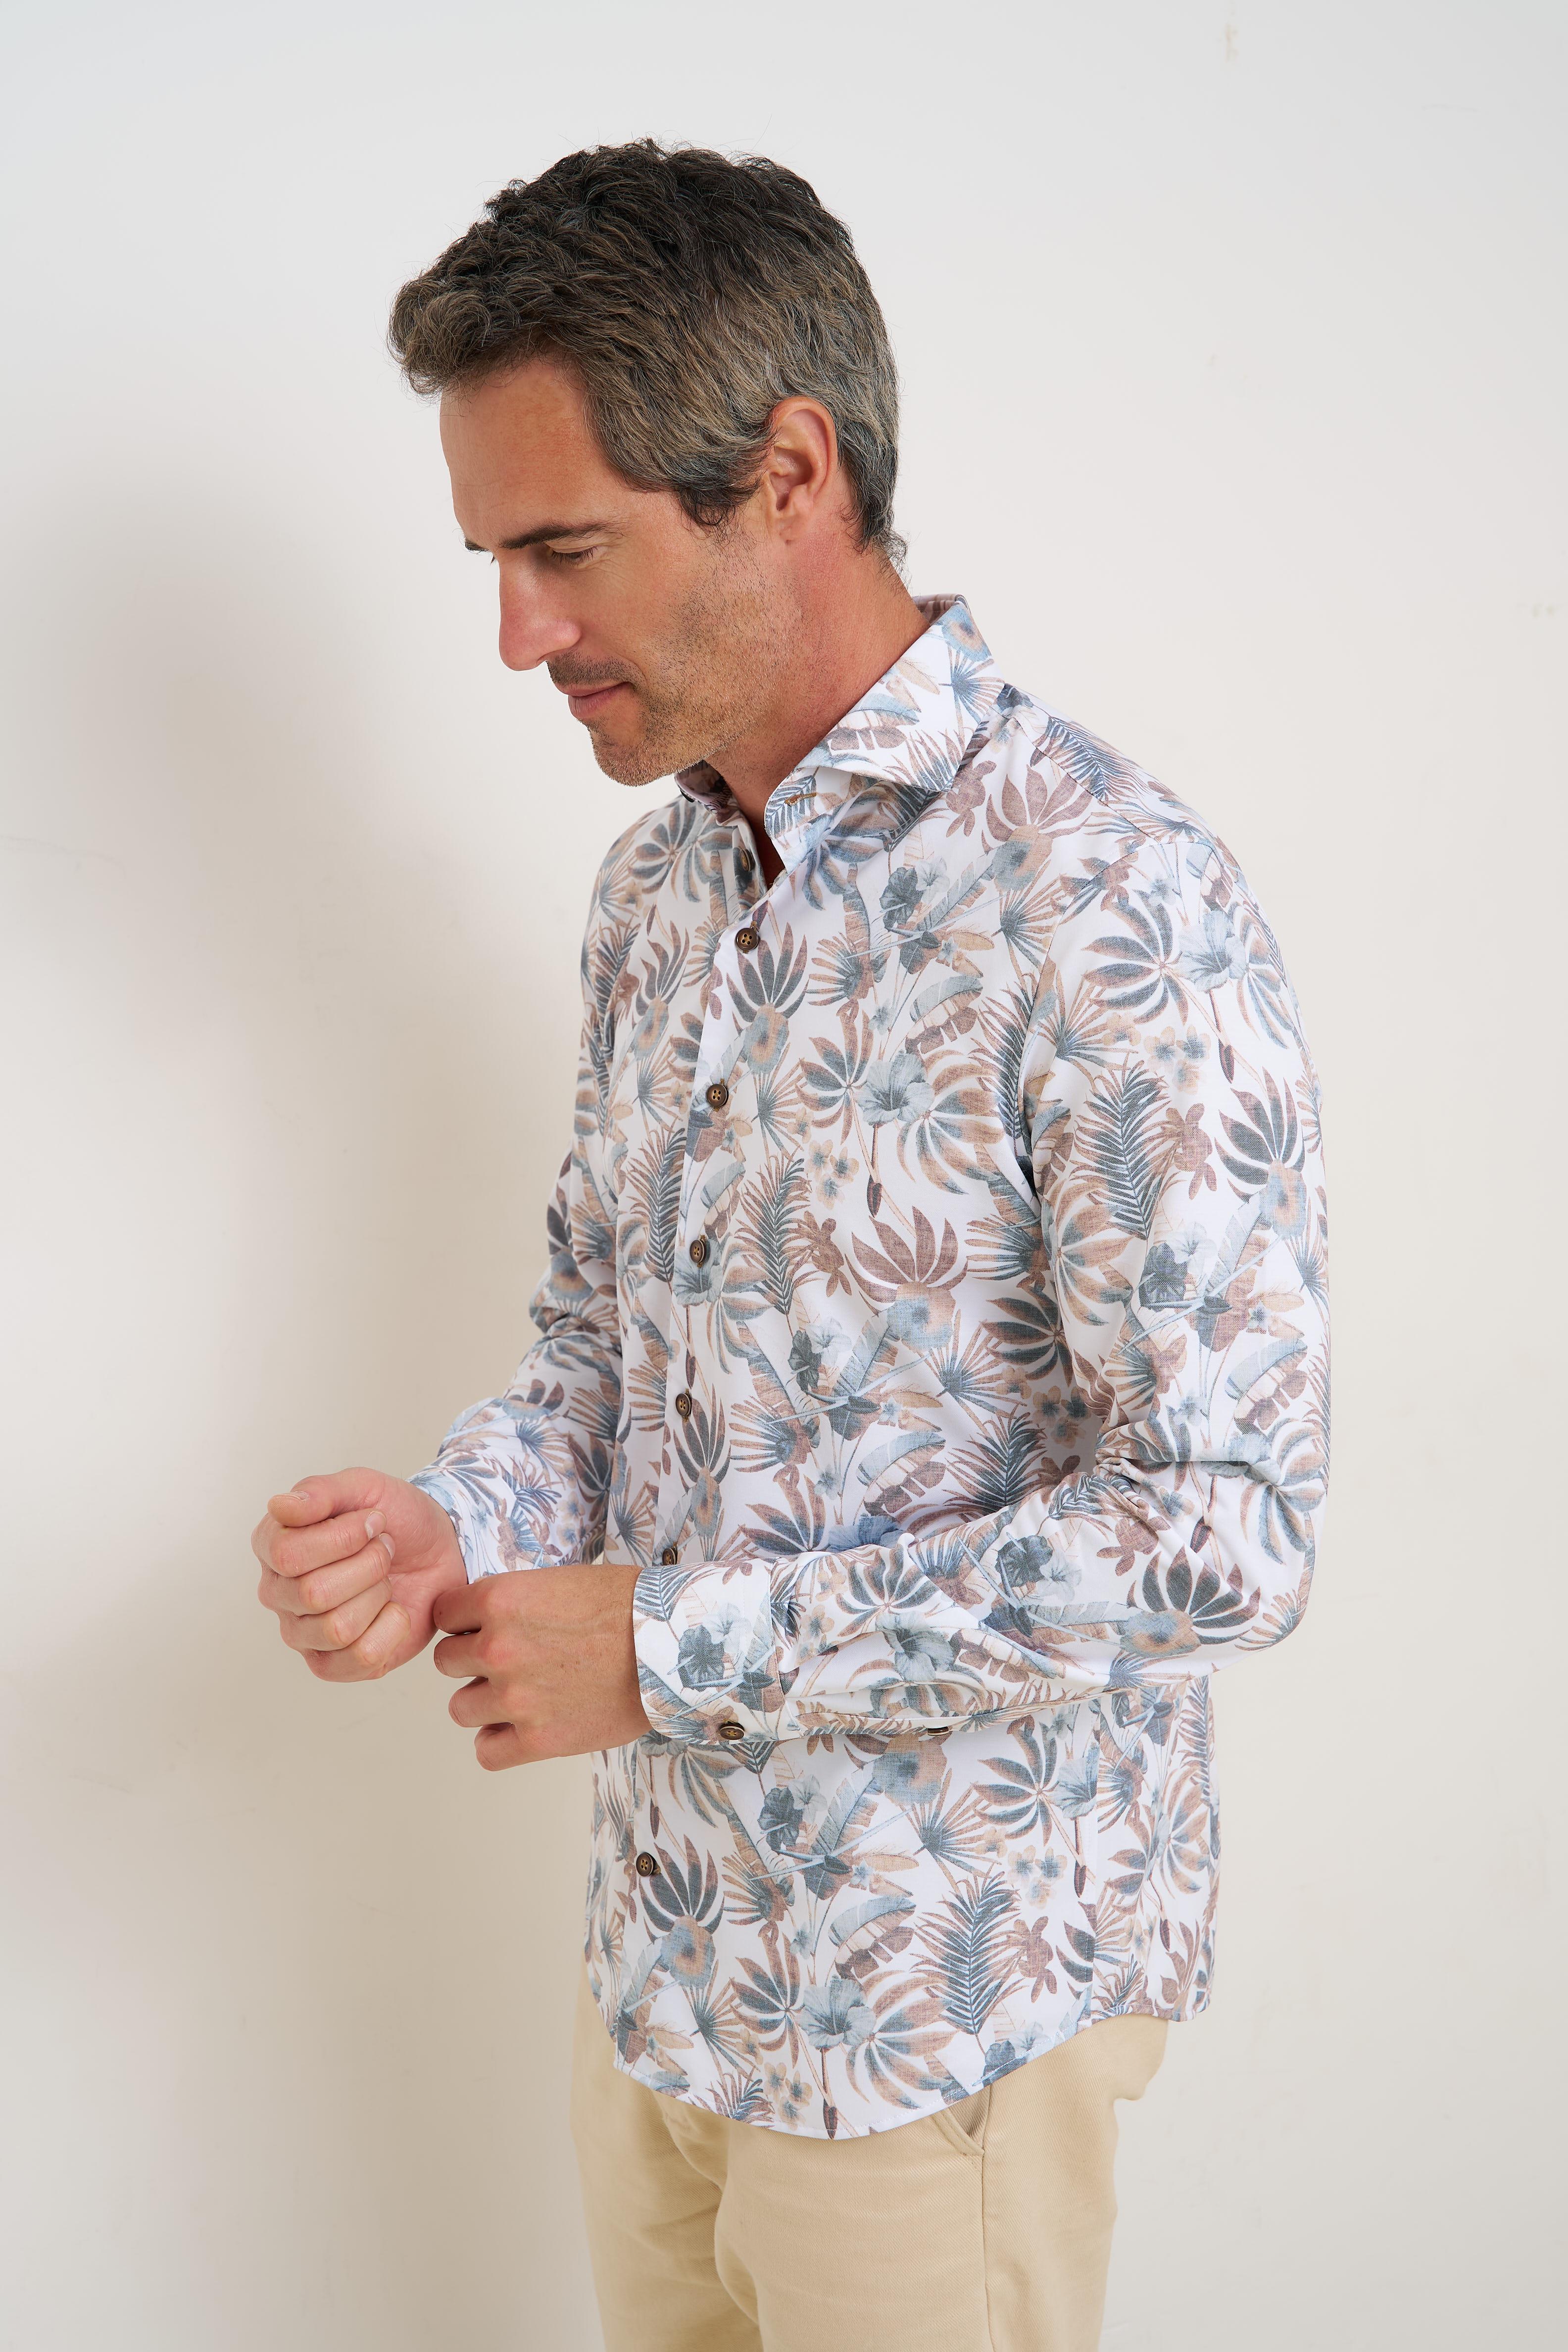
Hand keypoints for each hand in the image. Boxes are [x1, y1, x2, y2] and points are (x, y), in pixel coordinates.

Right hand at [253, 1469, 466, 1680]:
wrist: (439, 1550)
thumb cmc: (396, 1518)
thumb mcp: (365, 1487)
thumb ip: (321, 1491)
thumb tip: (280, 1506)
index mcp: (272, 1546)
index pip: (287, 1555)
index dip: (342, 1538)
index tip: (374, 1520)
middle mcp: (278, 1593)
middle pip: (313, 1594)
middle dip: (368, 1565)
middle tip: (385, 1550)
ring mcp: (302, 1634)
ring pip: (337, 1629)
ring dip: (378, 1597)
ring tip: (386, 1578)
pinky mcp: (333, 1664)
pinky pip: (361, 1659)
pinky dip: (391, 1630)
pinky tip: (392, 1610)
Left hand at [432, 1562, 649, 1768]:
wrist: (671, 1646)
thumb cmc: (625, 1606)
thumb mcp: (557, 1582)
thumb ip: (512, 1603)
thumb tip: (483, 1624)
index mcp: (499, 1600)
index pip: (444, 1615)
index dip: (464, 1621)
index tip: (484, 1627)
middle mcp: (498, 1649)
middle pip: (447, 1662)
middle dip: (473, 1661)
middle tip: (512, 1661)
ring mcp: (516, 1698)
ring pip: (461, 1708)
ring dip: (485, 1702)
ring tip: (522, 1695)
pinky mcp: (539, 1740)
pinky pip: (487, 1752)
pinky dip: (499, 1743)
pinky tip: (523, 1728)